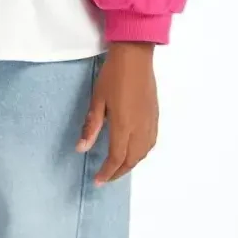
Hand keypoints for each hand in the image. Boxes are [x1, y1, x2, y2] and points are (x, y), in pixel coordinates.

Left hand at [75, 41, 157, 184]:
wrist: (135, 56)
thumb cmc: (113, 75)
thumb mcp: (97, 99)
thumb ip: (91, 126)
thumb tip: (81, 149)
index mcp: (124, 126)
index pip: (116, 158)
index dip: (107, 172)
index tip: (97, 181)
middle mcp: (140, 129)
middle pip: (131, 159)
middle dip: (119, 172)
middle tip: (106, 177)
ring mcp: (150, 122)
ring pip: (143, 153)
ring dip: (131, 164)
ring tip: (118, 166)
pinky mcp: (155, 115)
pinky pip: (150, 142)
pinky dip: (142, 153)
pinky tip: (135, 150)